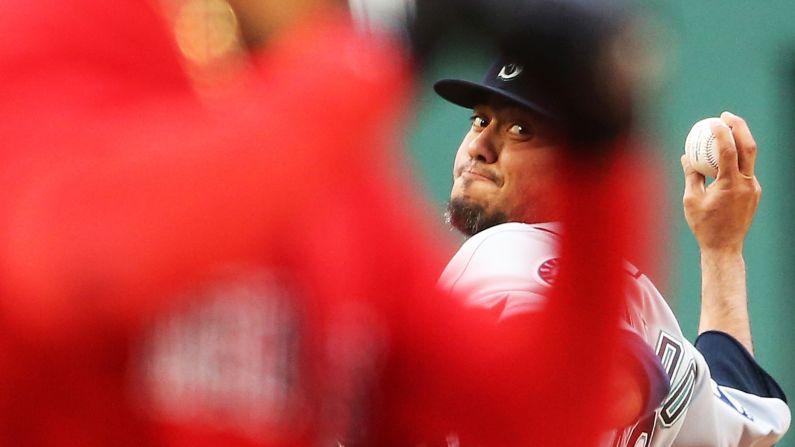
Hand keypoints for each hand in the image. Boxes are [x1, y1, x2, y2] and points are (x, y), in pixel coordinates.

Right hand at [681, 111, 761, 253]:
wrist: (724, 247)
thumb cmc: (703, 225)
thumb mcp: (691, 199)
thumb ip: (691, 175)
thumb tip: (687, 155)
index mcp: (729, 185)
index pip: (727, 151)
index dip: (721, 132)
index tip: (712, 121)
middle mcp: (746, 184)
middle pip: (748, 147)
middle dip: (738, 127)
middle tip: (725, 116)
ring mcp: (753, 188)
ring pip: (749, 158)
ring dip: (738, 141)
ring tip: (725, 131)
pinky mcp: (754, 192)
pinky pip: (745, 170)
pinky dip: (735, 160)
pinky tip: (723, 157)